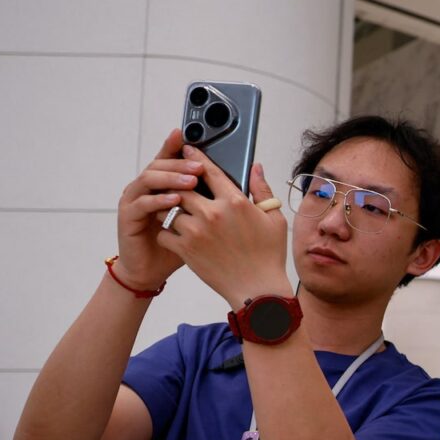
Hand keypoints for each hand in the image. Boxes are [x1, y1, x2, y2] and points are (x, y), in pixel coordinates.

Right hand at [115, 129, 204, 289]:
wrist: (151, 270)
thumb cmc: (179, 243)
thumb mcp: (203, 217)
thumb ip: (216, 196)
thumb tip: (242, 176)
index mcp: (164, 184)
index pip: (171, 159)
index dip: (177, 146)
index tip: (188, 135)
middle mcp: (148, 187)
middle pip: (160, 165)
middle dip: (181, 163)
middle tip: (200, 165)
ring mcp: (136, 200)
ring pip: (149, 178)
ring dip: (171, 178)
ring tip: (191, 180)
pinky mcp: (128, 216)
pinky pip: (142, 203)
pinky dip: (159, 200)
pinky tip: (175, 201)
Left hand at [155, 147, 289, 308]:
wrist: (258, 290)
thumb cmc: (269, 255)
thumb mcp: (274, 219)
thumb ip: (262, 190)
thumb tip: (255, 167)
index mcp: (236, 202)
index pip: (208, 171)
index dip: (195, 158)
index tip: (187, 149)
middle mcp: (213, 213)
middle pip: (183, 188)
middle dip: (179, 185)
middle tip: (180, 186)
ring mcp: (196, 232)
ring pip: (172, 210)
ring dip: (175, 210)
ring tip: (180, 213)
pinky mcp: (186, 250)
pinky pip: (165, 232)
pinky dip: (168, 231)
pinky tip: (178, 234)